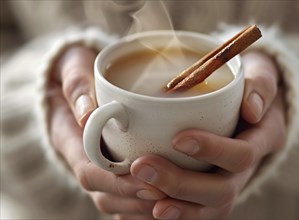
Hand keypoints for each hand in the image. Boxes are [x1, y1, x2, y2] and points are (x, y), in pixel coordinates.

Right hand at [47, 45, 164, 217]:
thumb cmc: (77, 69)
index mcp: (69, 138)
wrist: (77, 79)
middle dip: (137, 199)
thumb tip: (87, 115)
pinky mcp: (113, 166)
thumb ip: (76, 86)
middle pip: (105, 193)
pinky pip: (126, 196)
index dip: (117, 182)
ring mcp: (97, 165)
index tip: (148, 182)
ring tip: (176, 201)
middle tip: (170, 193)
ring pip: (117, 200)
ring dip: (144, 206)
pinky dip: (145, 203)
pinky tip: (171, 200)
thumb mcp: (72, 66)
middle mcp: (82, 158)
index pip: (88, 170)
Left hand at [128, 51, 285, 219]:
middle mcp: (246, 170)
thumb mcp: (262, 74)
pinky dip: (171, 210)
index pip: (242, 154)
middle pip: (222, 191)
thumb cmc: (247, 87)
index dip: (212, 150)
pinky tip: (145, 202)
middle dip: (181, 184)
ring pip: (208, 209)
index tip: (178, 139)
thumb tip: (251, 110)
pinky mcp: (211, 192)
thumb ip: (261, 85)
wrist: (249, 107)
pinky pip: (195, 211)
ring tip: (140, 192)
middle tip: (142, 167)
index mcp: (262, 140)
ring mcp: (229, 183)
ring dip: (174, 205)